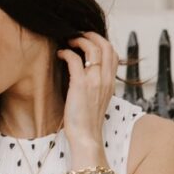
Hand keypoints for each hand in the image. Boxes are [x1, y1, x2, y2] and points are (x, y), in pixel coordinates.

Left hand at [58, 30, 117, 165]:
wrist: (86, 138)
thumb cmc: (87, 122)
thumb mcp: (98, 100)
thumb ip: (97, 86)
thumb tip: (86, 75)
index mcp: (111, 82)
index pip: (113, 53)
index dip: (101, 42)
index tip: (87, 41)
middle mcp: (106, 79)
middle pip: (106, 45)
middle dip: (91, 35)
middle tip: (77, 35)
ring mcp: (95, 81)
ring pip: (93, 48)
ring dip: (79, 40)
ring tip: (68, 41)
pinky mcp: (80, 85)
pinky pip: (75, 59)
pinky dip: (66, 52)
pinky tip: (60, 54)